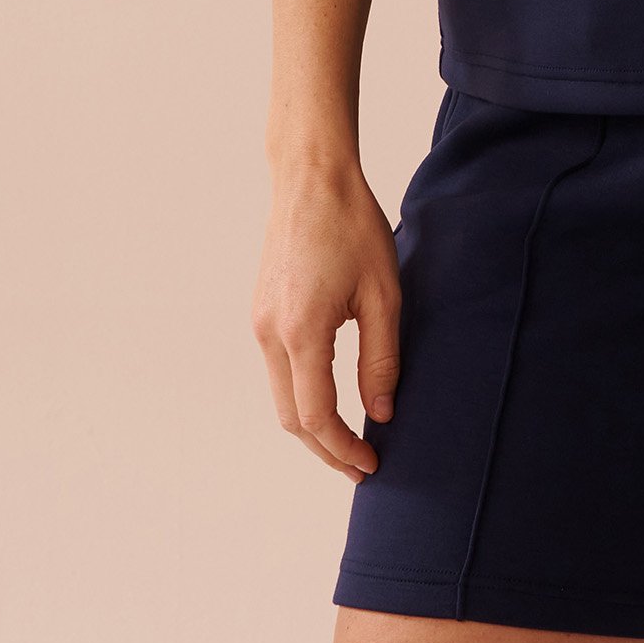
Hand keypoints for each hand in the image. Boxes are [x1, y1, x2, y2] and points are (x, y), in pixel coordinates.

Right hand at [251, 161, 401, 480]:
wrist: (312, 177)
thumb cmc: (352, 225)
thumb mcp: (383, 293)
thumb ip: (382, 358)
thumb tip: (382, 412)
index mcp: (301, 330)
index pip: (316, 416)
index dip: (343, 448)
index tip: (372, 463)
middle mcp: (269, 332)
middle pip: (291, 418)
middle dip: (326, 449)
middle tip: (362, 465)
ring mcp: (259, 321)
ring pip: (281, 396)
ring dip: (312, 425)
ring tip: (350, 438)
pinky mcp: (261, 310)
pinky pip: (278, 369)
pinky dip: (301, 394)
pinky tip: (331, 396)